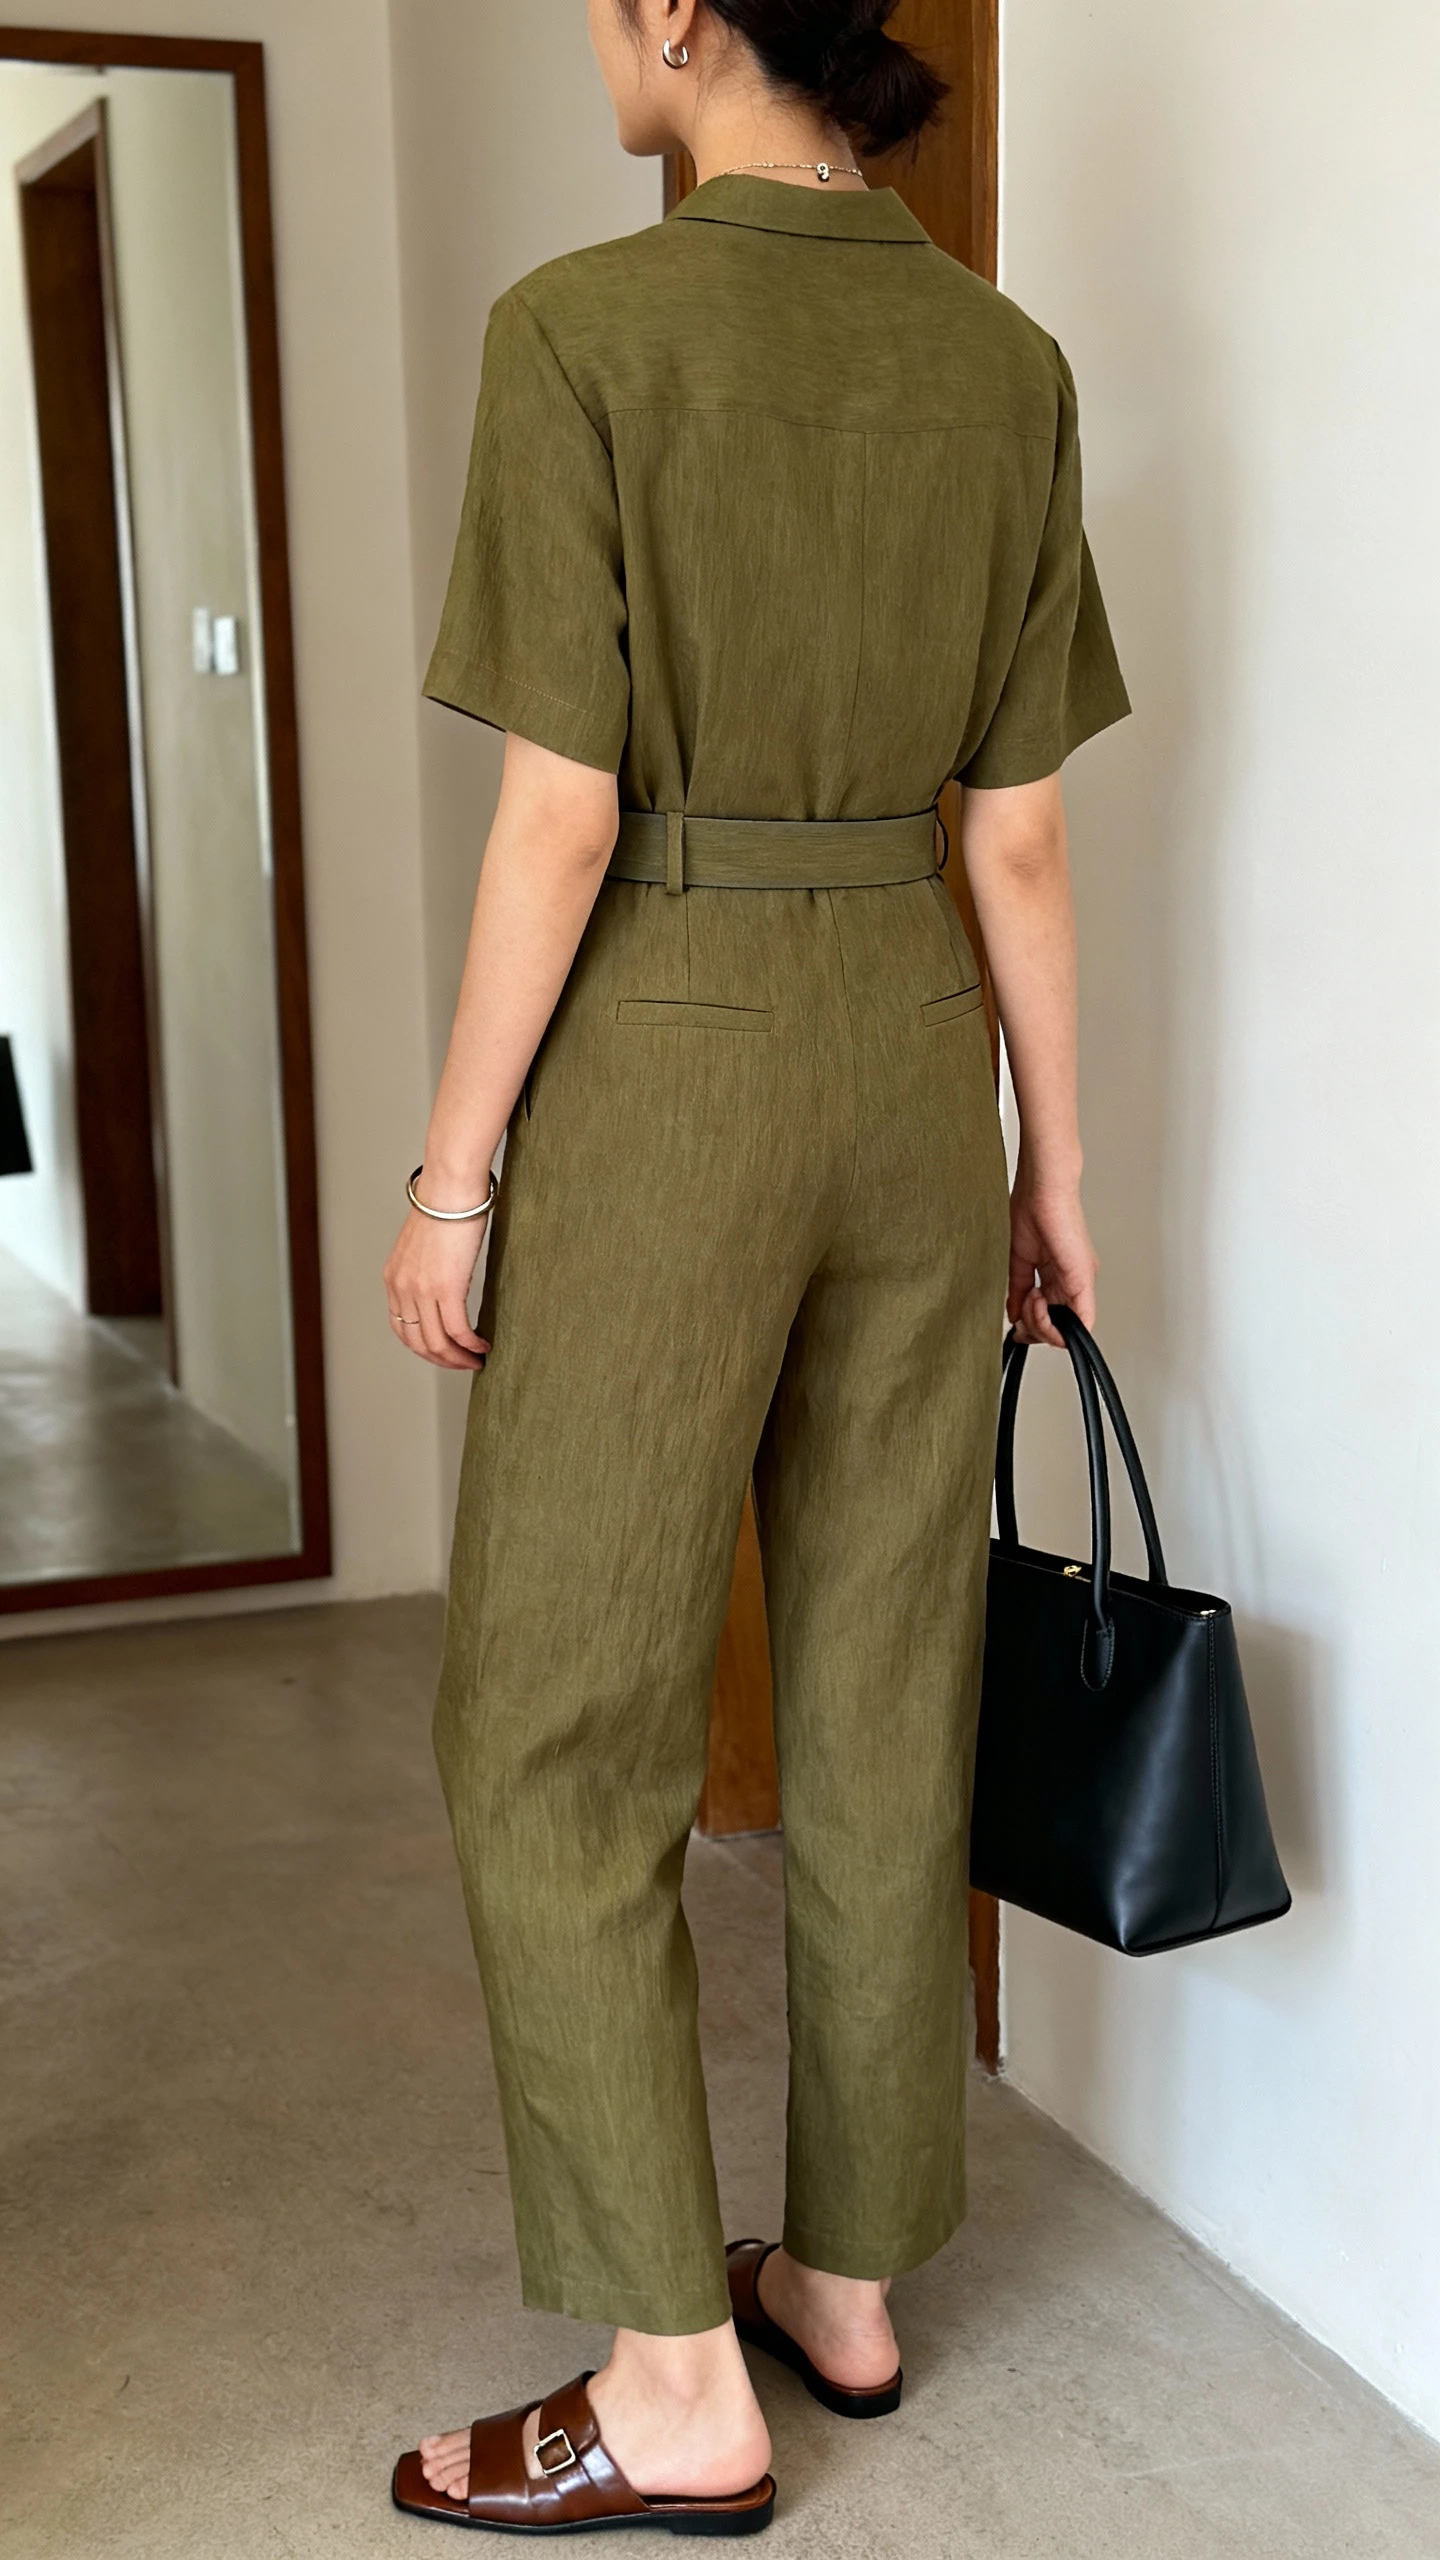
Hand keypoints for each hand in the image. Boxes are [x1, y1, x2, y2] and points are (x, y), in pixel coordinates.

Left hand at [383, 1206, 490, 1370]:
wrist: (450, 1190)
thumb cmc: (444, 1208)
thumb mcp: (424, 1245)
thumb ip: (425, 1268)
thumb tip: (444, 1281)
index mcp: (393, 1279)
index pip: (401, 1329)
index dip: (422, 1348)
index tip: (443, 1352)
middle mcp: (401, 1289)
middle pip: (418, 1343)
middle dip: (442, 1360)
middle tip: (463, 1364)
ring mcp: (422, 1291)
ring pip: (437, 1343)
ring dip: (458, 1358)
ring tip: (476, 1361)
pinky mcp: (446, 1289)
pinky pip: (457, 1330)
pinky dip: (471, 1345)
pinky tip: (484, 1346)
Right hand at [1007, 1167, 1097, 1348]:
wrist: (1042, 1187)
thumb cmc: (1032, 1208)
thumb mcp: (1018, 1260)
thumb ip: (1018, 1290)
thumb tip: (1014, 1314)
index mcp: (1060, 1276)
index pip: (1052, 1318)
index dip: (1033, 1328)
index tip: (1016, 1322)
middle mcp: (1073, 1282)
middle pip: (1059, 1329)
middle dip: (1034, 1330)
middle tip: (1019, 1315)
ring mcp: (1081, 1282)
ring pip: (1069, 1330)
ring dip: (1040, 1325)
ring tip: (1028, 1299)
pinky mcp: (1083, 1279)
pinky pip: (1080, 1321)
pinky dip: (1053, 1323)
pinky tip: (1036, 1300)